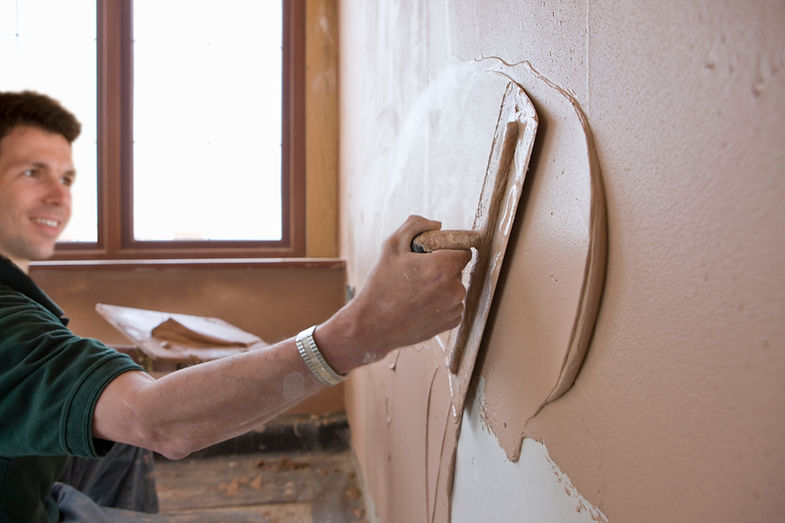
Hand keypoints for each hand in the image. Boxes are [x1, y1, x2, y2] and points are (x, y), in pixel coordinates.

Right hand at [316, 216, 471, 371]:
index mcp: (443, 267)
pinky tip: (420, 304)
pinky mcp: (451, 323)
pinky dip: (441, 302)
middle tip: (417, 274)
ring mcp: (454, 308)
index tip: (432, 254)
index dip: (447, 249)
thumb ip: (415, 226)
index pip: (463, 250)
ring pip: (455, 287)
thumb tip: (437, 225)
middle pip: (458, 269)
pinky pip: (452, 305)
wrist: (372, 326)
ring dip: (442, 286)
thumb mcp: (391, 246)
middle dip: (442, 268)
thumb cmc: (380, 286)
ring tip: (416, 291)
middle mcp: (454, 289)